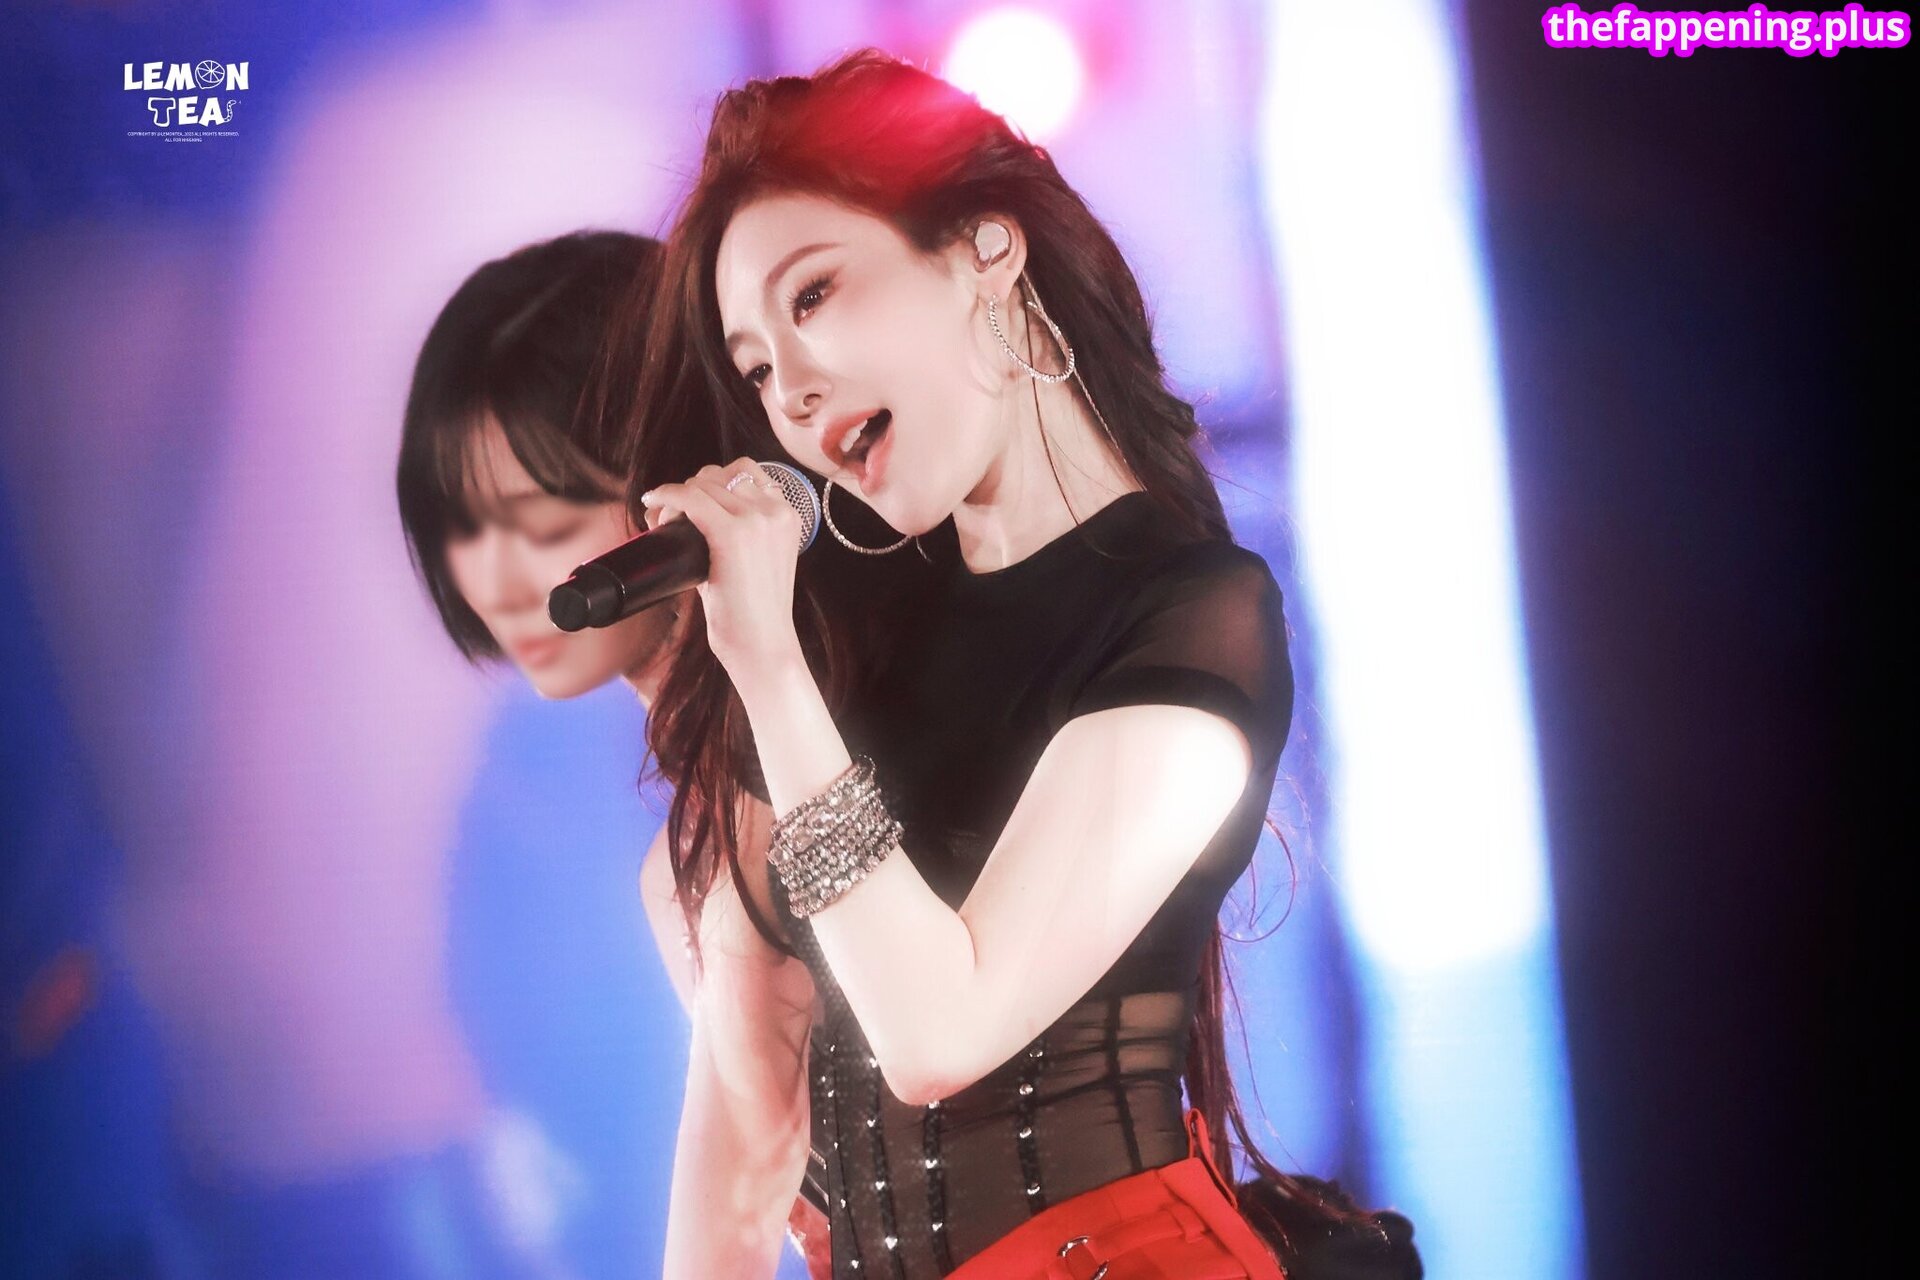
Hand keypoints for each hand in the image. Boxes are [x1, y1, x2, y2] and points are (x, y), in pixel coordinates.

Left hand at [639, 459, 805, 683]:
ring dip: (676, 496)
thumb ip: (740, 535)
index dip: (711, 482)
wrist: (764, 647)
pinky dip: (666, 496)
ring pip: (703, 483)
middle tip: (668, 515)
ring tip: (660, 521)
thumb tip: (691, 520)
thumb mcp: (758, 563)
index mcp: (789, 515)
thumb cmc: (754, 615)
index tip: (690, 503)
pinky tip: (652, 505)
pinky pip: (690, 498)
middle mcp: (776, 511)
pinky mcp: (733, 533)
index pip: (746, 472)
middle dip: (690, 489)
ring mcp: (757, 520)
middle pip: (720, 474)